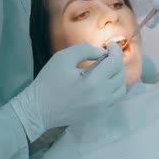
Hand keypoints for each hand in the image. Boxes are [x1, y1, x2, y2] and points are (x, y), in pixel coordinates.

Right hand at [10, 42, 125, 140]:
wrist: (38, 110)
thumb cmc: (48, 82)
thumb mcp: (62, 58)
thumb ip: (85, 49)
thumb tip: (102, 52)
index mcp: (94, 83)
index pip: (115, 62)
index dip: (115, 50)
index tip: (110, 44)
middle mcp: (102, 97)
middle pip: (121, 75)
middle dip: (116, 61)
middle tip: (107, 54)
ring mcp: (102, 108)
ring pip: (121, 89)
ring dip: (117, 75)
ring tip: (106, 67)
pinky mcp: (98, 115)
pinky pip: (114, 99)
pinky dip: (113, 88)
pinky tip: (102, 81)